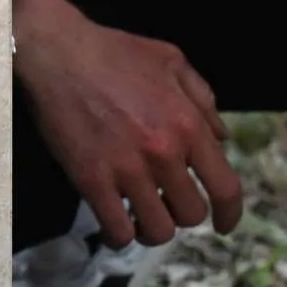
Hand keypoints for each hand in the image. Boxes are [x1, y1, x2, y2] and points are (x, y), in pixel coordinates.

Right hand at [14, 0, 245, 246]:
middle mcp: (163, 151)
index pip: (225, 187)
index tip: (224, 226)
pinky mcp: (92, 180)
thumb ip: (202, 98)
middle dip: (182, 213)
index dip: (230, 214)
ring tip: (140, 216)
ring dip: (152, 228)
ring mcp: (127, 169)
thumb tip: (221, 137)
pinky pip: (117, 231)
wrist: (56, 51)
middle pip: (191, 214)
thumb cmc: (113, 52)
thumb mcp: (171, 61)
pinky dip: (120, 236)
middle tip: (165, 202)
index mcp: (187, 124)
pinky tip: (115, 222)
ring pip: (158, 230)